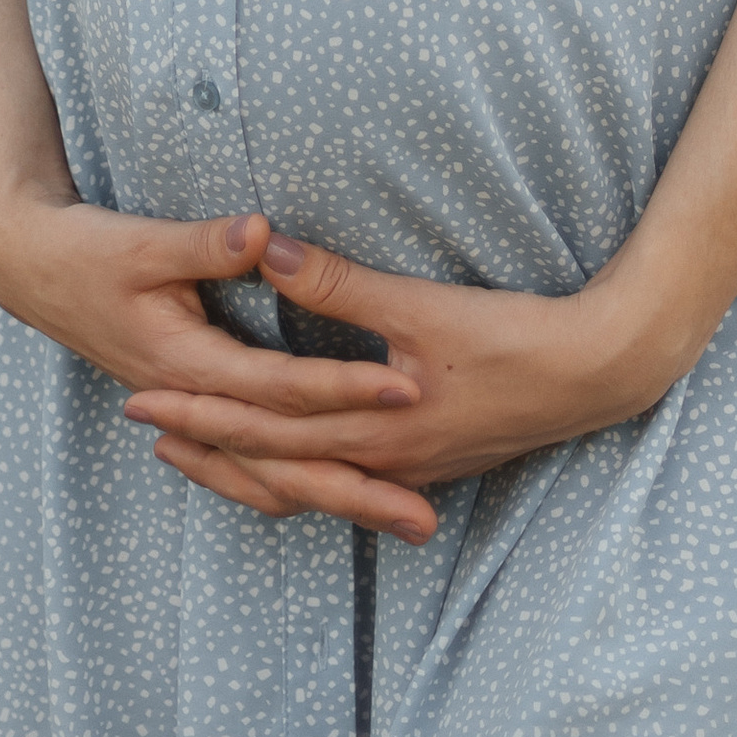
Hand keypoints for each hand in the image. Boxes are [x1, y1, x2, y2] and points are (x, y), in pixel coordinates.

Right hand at [0, 192, 427, 536]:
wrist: (36, 273)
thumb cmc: (92, 251)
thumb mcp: (146, 241)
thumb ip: (208, 243)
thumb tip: (264, 232)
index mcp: (188, 363)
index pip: (283, 389)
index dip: (346, 390)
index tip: (408, 389)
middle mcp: (194, 404)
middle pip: (287, 464)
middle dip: (360, 490)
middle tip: (427, 519)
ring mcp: (194, 417)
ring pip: (271, 480)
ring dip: (338, 502)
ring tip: (406, 522)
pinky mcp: (197, 413)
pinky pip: (252, 471)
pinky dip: (295, 489)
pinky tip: (339, 497)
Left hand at [123, 230, 677, 546]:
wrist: (596, 375)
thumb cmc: (513, 336)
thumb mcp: (421, 306)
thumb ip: (341, 284)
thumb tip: (269, 253)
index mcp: (370, 427)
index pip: (261, 428)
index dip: (197, 413)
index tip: (140, 400)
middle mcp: (382, 462)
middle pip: (271, 467)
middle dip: (204, 445)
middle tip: (141, 428)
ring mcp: (409, 470)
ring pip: (306, 483)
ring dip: (247, 466)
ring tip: (197, 449)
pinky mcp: (431, 463)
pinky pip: (345, 481)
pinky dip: (300, 472)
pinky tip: (290, 459)